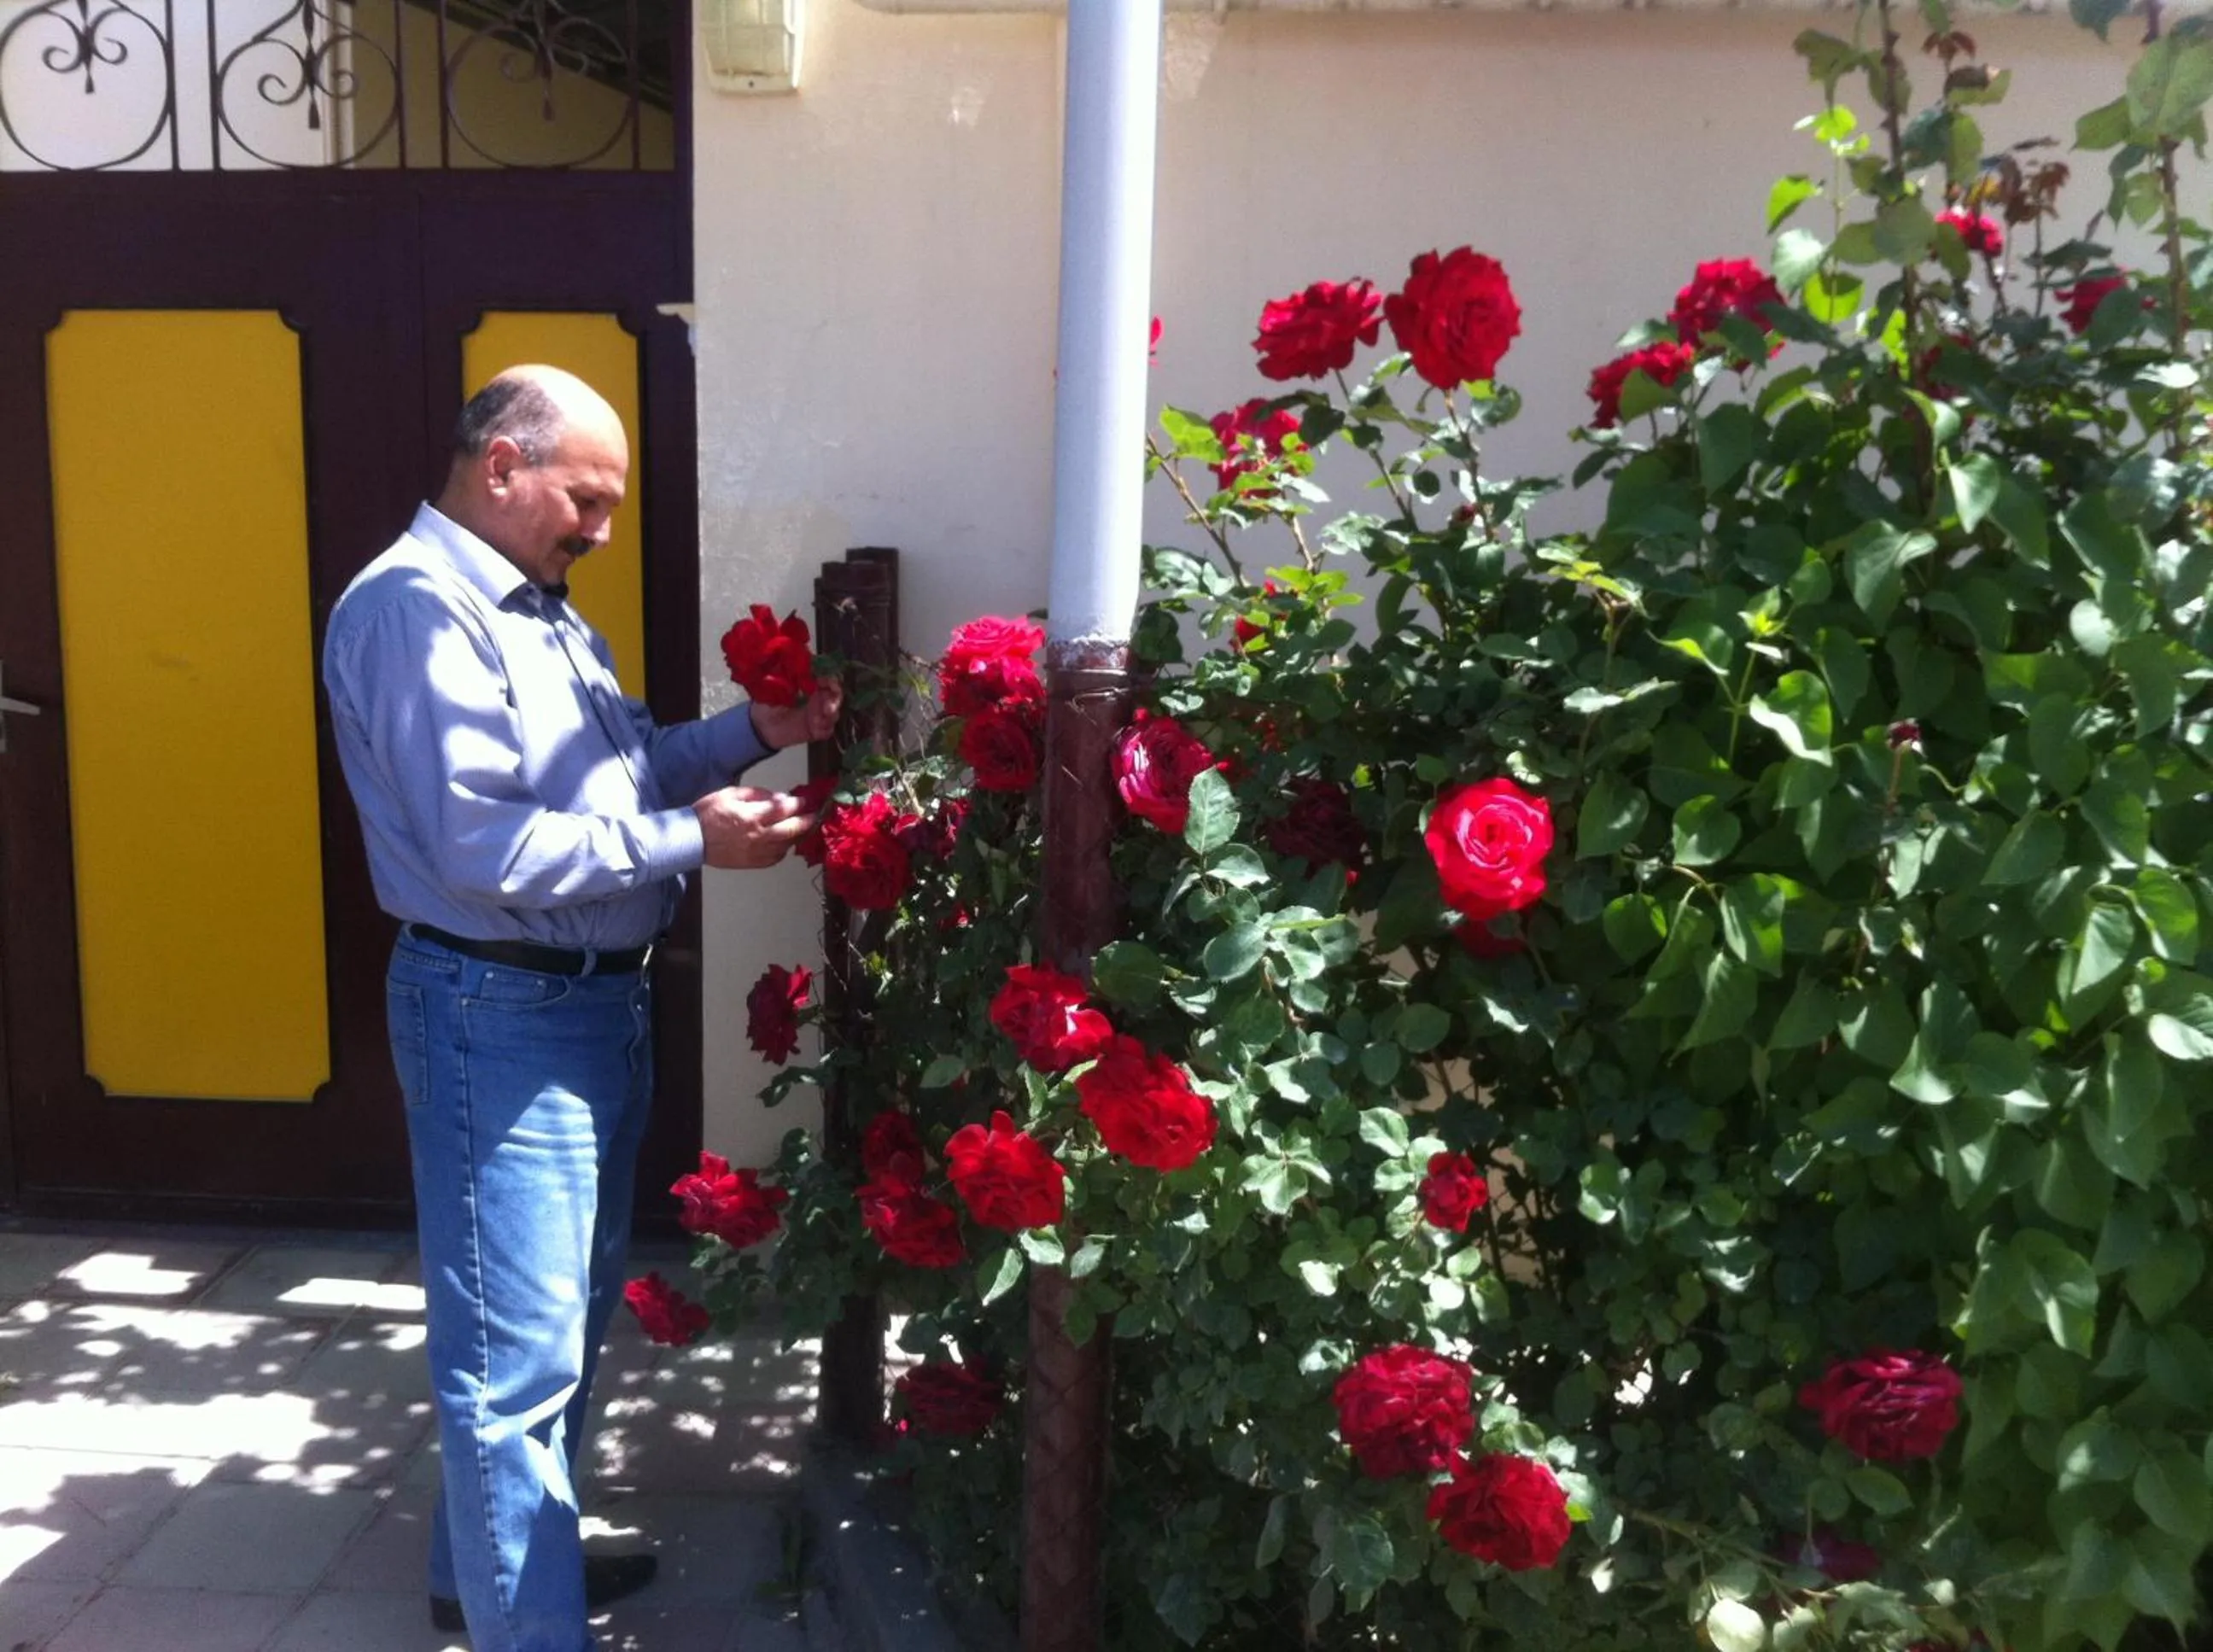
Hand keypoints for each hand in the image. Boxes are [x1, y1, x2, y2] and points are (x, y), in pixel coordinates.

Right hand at [692, 785, 817, 869]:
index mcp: (752, 816)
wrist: (691, 840)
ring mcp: (757, 852)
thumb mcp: (730, 793)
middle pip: (792, 829)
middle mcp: (758, 835)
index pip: (785, 809)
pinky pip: (775, 858)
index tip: (805, 800)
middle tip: (815, 815)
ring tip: (801, 828)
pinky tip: (783, 843)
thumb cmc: (708, 813)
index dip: (798, 803)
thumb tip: (778, 797)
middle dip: (807, 820)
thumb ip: (757, 794)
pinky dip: (783, 850)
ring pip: (786, 845)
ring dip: (797, 836)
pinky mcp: (752, 863)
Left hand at [750, 680, 843, 750]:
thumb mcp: (774, 688)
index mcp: (809, 686)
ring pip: (835, 714)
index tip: (823, 682)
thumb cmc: (767, 705)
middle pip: (836, 695)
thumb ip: (787, 678)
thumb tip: (800, 668)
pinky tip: (815, 730)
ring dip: (829, 717)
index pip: (828, 678)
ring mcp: (818, 715)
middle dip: (835, 700)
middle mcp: (817, 699)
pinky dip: (824, 730)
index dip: (830, 679)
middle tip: (827, 708)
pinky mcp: (816, 731)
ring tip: (815, 721)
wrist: (761, 728)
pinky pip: (828, 730)